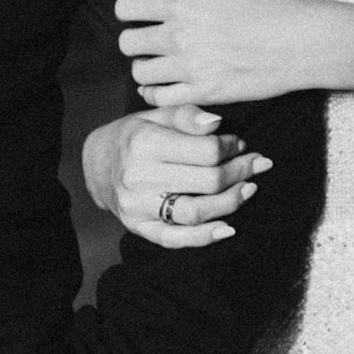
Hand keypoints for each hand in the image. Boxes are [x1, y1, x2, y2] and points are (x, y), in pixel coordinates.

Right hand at [81, 102, 271, 247]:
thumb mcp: (157, 115)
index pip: (206, 151)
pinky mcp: (139, 228)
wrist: (100, 164)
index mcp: (143, 143)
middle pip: (207, 181)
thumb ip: (187, 115)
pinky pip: (176, 239)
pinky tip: (228, 228)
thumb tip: (217, 124)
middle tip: (254, 163)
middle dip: (239, 172)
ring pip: (196, 212)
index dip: (231, 147)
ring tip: (249, 189)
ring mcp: (138, 206)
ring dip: (231, 202)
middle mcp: (138, 177)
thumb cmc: (135, 135)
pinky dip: (205, 237)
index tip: (238, 144)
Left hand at [114, 0, 322, 105]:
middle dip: (137, 38)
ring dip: (147, 66)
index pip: (125, 8)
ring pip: (139, 73)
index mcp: (181, 2)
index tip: (146, 12)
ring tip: (164, 61)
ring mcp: (190, 68)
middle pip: (127, 43)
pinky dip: (158, 93)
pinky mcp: (204, 94)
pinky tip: (171, 83)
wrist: (308, 42)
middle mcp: (179, 37)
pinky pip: (160, 99)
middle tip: (155, 37)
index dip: (132, 9)